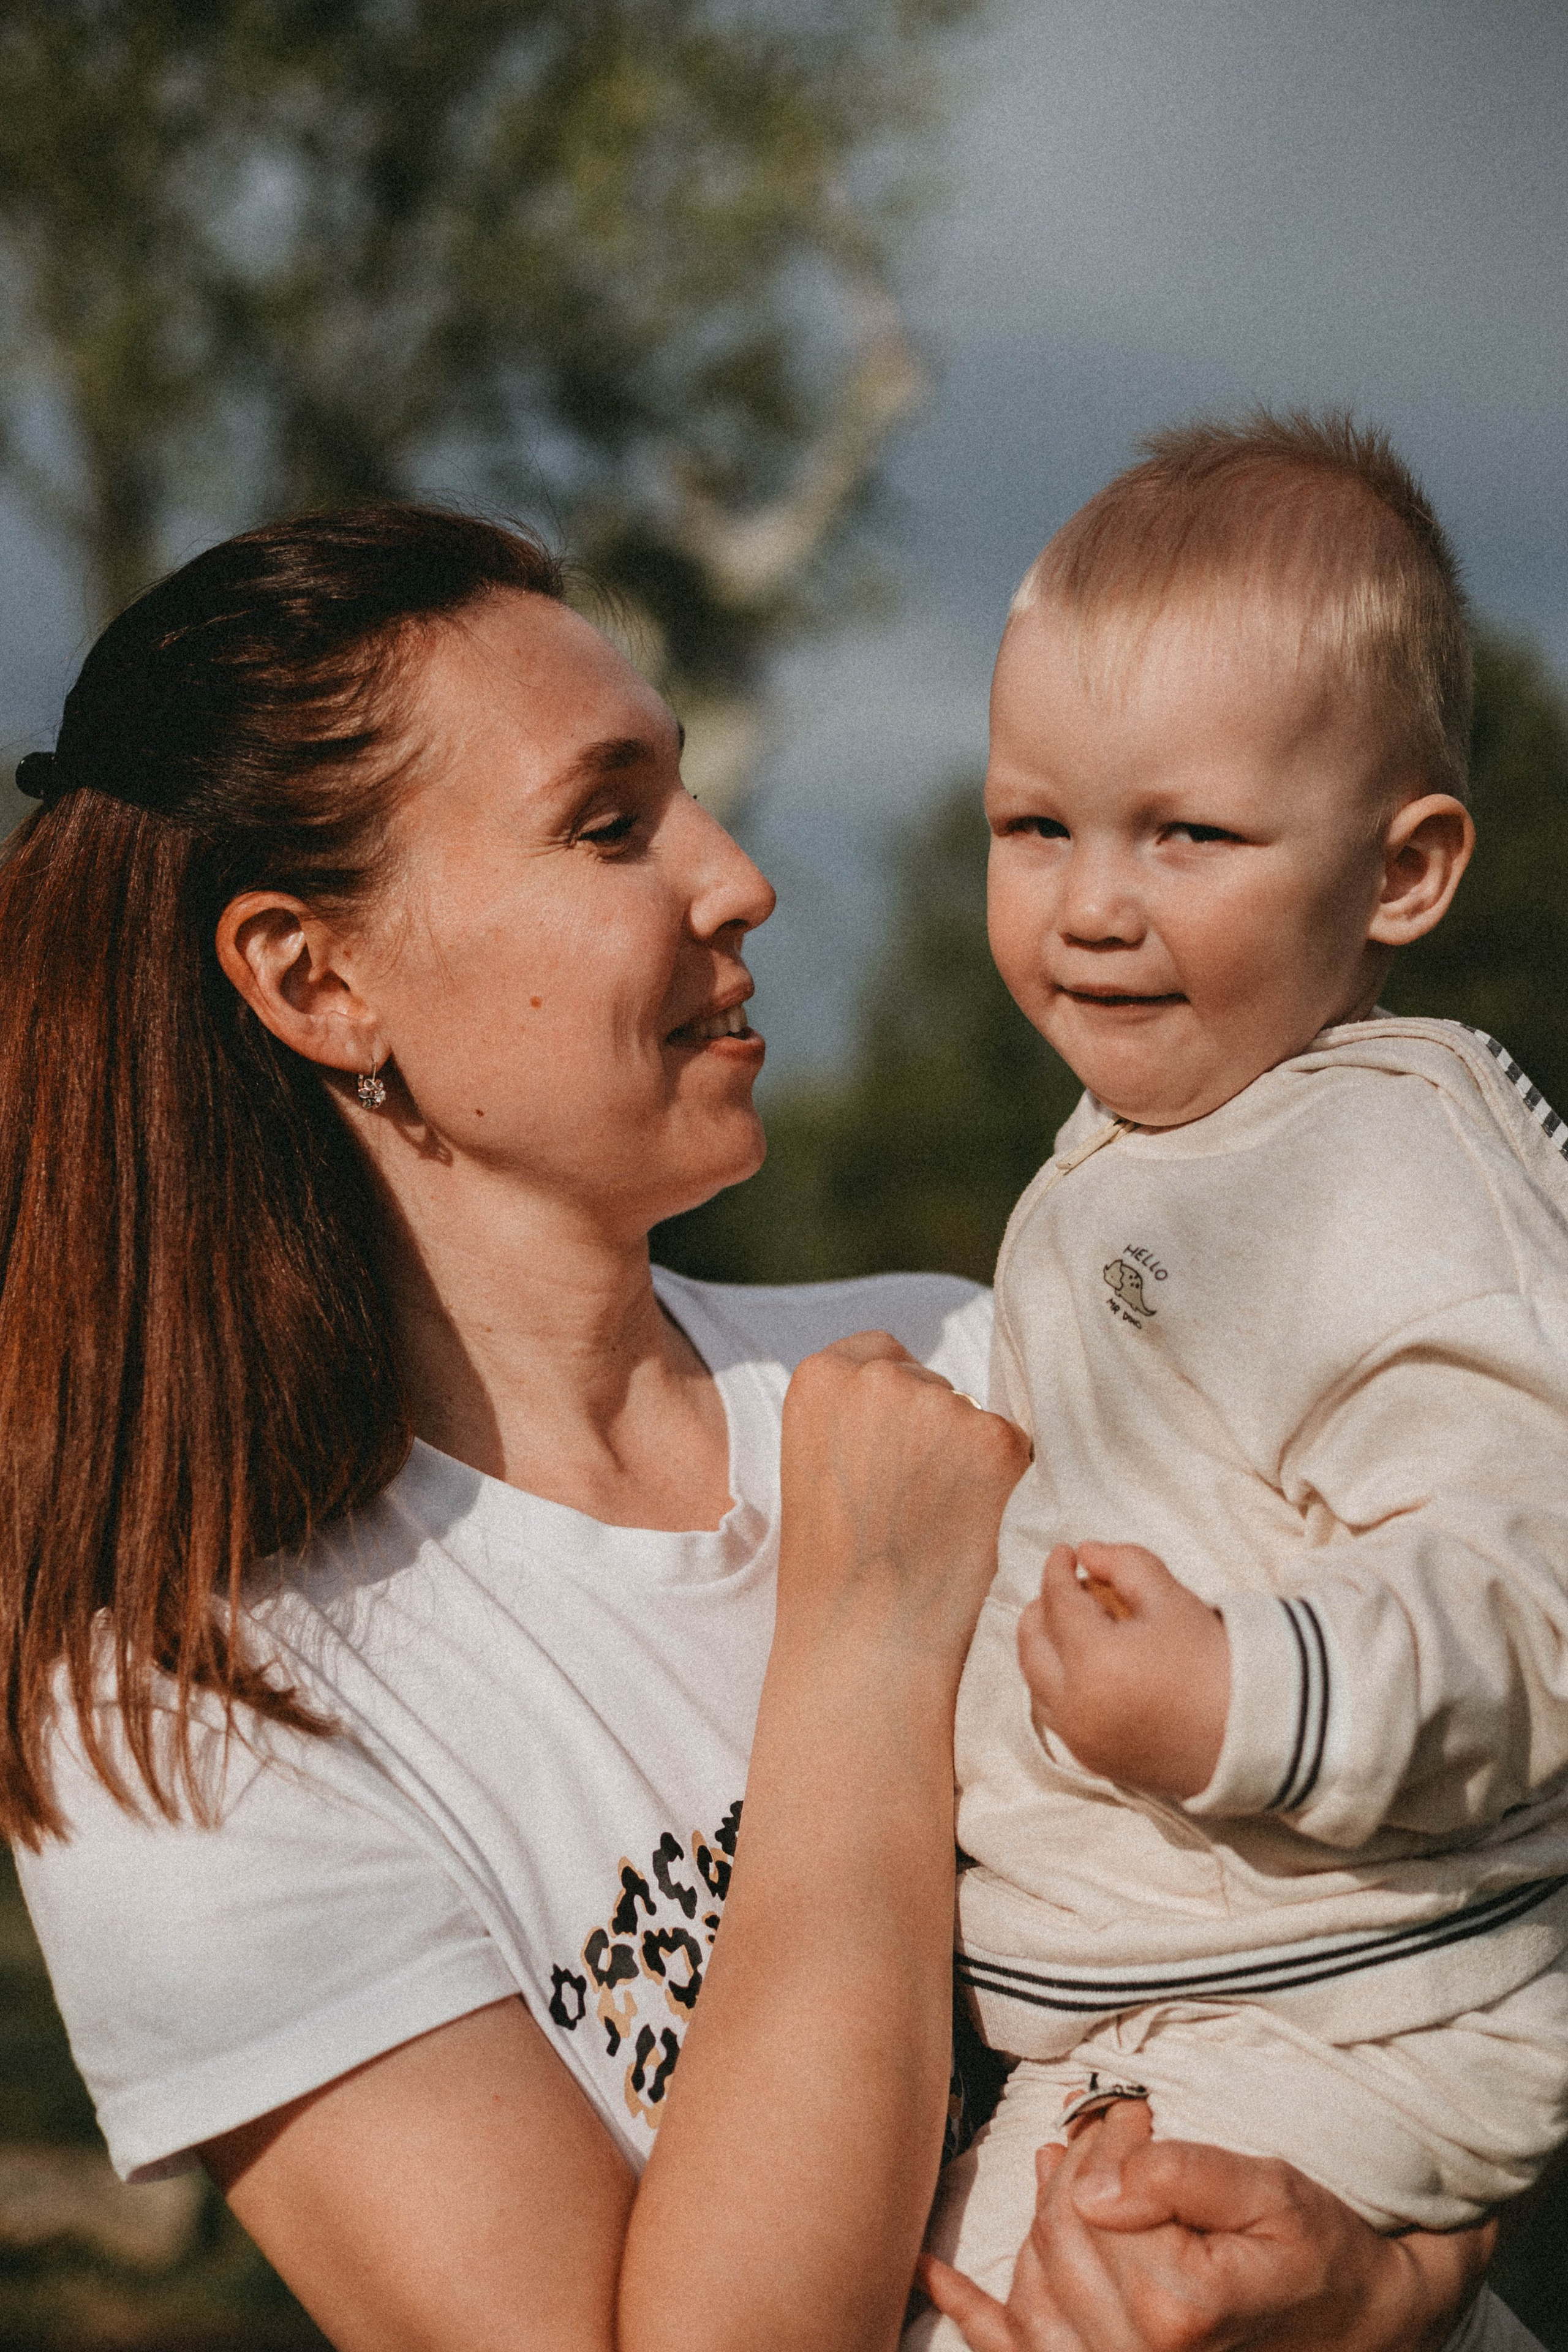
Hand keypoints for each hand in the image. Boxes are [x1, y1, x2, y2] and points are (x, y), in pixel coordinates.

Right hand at [779, 1333, 1029, 1689]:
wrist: (864, 1640)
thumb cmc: (834, 1570)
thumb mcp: (815, 1464)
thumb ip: (854, 1416)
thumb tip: (916, 1398)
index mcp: (820, 1376)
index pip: (881, 1354)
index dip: (895, 1406)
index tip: (891, 1453)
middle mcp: (879, 1378)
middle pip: (933, 1385)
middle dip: (934, 1434)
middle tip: (914, 1503)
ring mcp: (941, 1406)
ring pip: (976, 1420)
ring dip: (971, 1461)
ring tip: (936, 1525)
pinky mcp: (996, 1443)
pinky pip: (1015, 1450)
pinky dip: (1004, 1487)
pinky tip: (969, 1529)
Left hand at [918, 2101, 1493, 2351]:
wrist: (1352, 2326)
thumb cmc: (1317, 2255)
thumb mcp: (1272, 2193)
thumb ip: (1183, 2176)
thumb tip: (1095, 2178)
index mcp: (1175, 2309)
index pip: (1091, 2202)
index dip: (1109, 2142)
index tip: (1137, 2115)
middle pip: (1056, 2238)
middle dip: (1074, 2172)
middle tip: (1112, 2134)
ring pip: (1032, 2283)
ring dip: (1036, 2221)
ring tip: (1055, 2165)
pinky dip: (970, 2312)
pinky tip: (932, 2273)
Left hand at [1018, 1544, 1228, 1798]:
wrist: (1256, 1736)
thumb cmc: (1217, 1662)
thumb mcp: (1173, 1599)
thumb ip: (1125, 1564)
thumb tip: (1086, 1552)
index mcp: (1094, 1663)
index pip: (1057, 1604)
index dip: (1056, 1570)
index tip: (1065, 1552)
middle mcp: (1076, 1707)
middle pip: (1032, 1646)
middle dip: (1041, 1609)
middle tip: (1064, 1588)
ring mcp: (1082, 1741)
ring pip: (1035, 1685)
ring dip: (1043, 1649)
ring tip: (1070, 1625)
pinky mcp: (1095, 1763)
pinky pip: (1055, 1717)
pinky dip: (1056, 1686)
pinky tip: (1081, 1667)